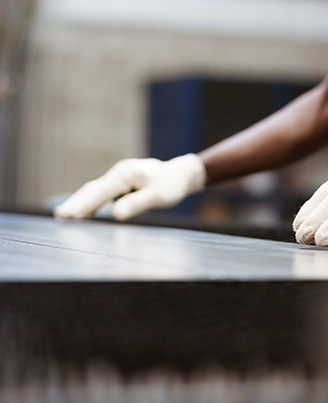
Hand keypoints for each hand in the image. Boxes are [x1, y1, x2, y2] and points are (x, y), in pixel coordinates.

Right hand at [55, 154, 205, 220]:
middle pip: (93, 190)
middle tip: (60, 216)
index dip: (85, 204)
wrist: (180, 175)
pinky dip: (92, 203)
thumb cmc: (170, 185)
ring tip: (65, 217)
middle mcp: (119, 174)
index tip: (71, 214)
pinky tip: (84, 214)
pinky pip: (103, 194)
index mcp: (125, 174)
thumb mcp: (157, 196)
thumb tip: (115, 214)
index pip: (101, 191)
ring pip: (96, 191)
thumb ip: (137, 204)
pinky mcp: (122, 185)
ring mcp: (119, 178)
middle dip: (76, 203)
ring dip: (81, 203)